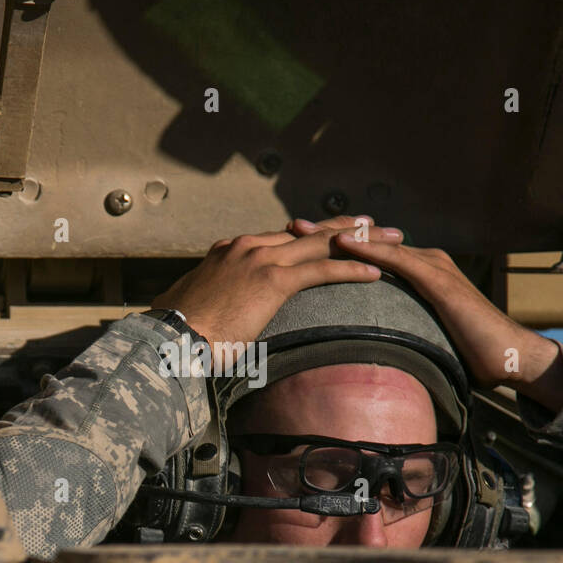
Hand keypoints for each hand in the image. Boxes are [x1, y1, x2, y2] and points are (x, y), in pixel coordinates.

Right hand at [152, 223, 400, 347]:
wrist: (168, 337)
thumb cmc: (178, 333)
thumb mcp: (197, 308)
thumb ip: (215, 303)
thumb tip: (216, 319)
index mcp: (232, 250)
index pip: (284, 238)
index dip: (317, 234)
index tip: (341, 232)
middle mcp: (248, 246)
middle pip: (309, 232)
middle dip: (349, 229)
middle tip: (381, 225)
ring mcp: (260, 259)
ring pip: (322, 243)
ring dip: (363, 242)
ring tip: (394, 241)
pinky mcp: (271, 280)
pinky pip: (321, 270)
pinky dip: (350, 269)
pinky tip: (376, 272)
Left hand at [291, 222, 562, 411]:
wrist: (508, 357)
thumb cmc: (467, 355)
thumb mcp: (421, 339)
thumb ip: (399, 333)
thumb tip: (371, 350)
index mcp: (418, 273)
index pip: (369, 255)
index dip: (333, 247)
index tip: (297, 243)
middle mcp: (423, 261)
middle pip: (368, 243)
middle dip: (327, 233)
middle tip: (289, 224)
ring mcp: (432, 266)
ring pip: (377, 246)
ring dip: (339, 235)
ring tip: (303, 228)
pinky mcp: (439, 280)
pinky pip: (397, 261)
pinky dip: (368, 251)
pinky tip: (341, 243)